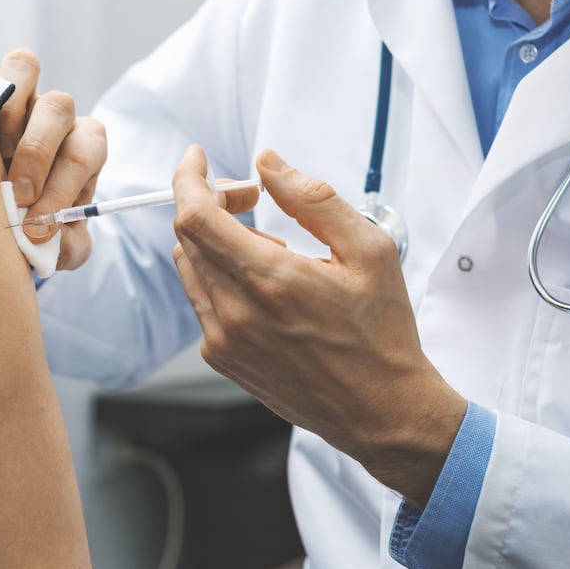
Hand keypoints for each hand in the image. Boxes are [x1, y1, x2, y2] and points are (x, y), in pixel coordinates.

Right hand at [0, 49, 106, 270]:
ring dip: (9, 111)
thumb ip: (67, 248)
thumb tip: (55, 243)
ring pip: (25, 68)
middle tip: (16, 194)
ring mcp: (17, 94)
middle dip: (37, 153)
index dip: (64, 186)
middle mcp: (53, 116)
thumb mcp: (55, 245)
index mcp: (80, 148)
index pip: (86, 151)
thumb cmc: (29, 224)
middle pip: (59, 107)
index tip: (37, 225)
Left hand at [170, 145, 466, 507]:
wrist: (381, 411)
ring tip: (267, 245)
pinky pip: (200, 300)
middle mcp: (235, 312)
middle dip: (211, 201)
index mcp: (270, 280)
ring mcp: (222, 341)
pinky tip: (264, 285)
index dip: (188, 177)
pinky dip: (219, 275)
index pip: (196, 215)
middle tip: (252, 197)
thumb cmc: (382, 334)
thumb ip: (313, 198)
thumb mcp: (368, 251)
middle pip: (187, 235)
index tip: (198, 157)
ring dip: (213, 239)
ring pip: (189, 266)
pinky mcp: (221, 358)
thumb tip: (268, 163)